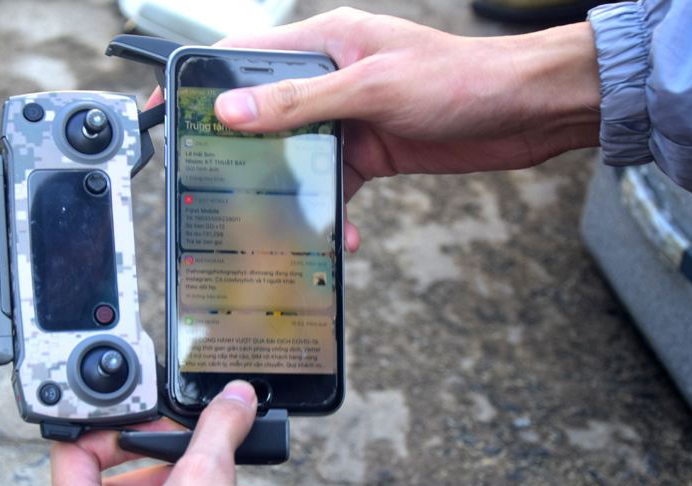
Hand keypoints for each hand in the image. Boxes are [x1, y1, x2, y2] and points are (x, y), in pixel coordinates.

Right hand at [211, 8, 601, 199]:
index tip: (166, 108)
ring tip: (272, 224)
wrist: (525, 111)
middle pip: (263, 114)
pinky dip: (331, 213)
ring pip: (296, 157)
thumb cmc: (459, 79)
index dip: (200, 82)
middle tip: (210, 184)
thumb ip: (300, 99)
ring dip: (288, 192)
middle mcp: (330, 78)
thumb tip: (232, 111)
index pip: (242, 58)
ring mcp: (348, 118)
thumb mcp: (372, 87)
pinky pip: (334, 185)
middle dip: (238, 151)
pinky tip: (339, 237)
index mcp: (324, 42)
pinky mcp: (370, 152)